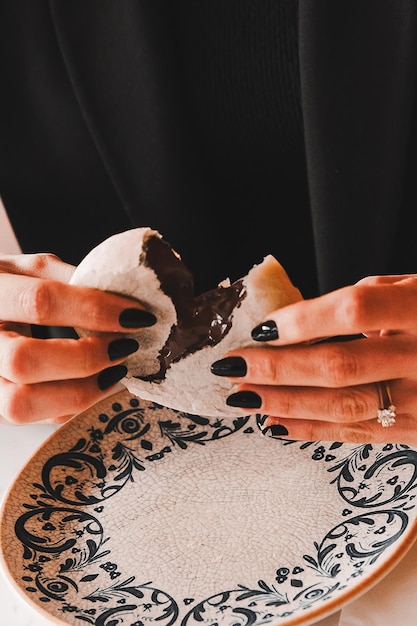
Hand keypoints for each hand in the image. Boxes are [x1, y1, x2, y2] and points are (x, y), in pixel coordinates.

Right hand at [0, 253, 155, 424]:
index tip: (134, 315)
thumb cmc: (6, 287)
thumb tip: (124, 299)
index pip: (39, 302)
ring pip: (22, 403)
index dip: (93, 310)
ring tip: (115, 370)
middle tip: (124, 346)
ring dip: (81, 391)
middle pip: (24, 362)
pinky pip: (34, 419)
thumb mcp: (31, 269)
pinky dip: (73, 406)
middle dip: (86, 357)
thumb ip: (71, 279)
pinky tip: (95, 384)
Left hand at [211, 275, 416, 443]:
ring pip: (344, 408)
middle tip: (233, 367)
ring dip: (285, 404)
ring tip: (243, 397)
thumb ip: (372, 300)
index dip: (303, 319)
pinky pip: (358, 435)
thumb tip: (302, 319)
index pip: (356, 310)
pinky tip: (276, 422)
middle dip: (278, 369)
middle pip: (340, 366)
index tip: (260, 328)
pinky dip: (312, 430)